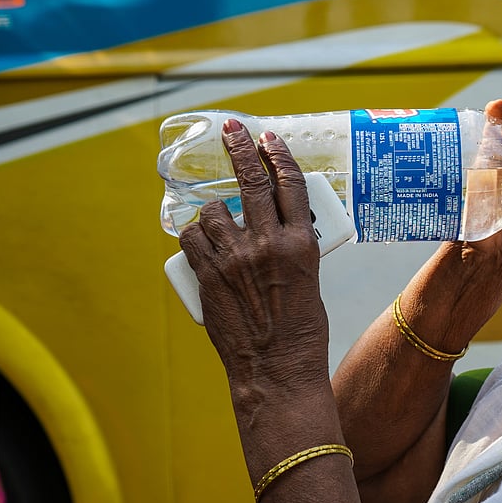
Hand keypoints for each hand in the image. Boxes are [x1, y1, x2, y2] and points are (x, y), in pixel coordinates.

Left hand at [178, 121, 329, 391]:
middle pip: (251, 181)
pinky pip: (191, 238)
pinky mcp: (208, 275)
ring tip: (221, 226)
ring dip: (215, 212)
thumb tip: (271, 228)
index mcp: (301, 245)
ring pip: (214, 210)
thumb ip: (290, 249)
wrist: (277, 371)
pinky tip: (202, 244)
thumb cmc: (301, 333)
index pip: (290, 184)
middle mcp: (268, 244)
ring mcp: (234, 258)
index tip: (269, 137)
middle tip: (233, 131)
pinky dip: (195, 237)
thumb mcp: (309, 282)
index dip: (278, 155)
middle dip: (240, 148)